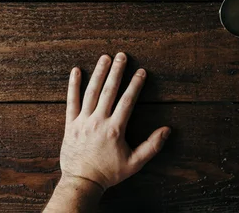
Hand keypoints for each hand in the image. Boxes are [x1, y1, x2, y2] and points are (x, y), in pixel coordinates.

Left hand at [60, 53, 170, 190]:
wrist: (82, 182)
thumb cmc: (109, 173)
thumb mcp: (135, 163)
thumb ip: (152, 146)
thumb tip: (167, 130)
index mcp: (115, 129)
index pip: (127, 101)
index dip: (135, 85)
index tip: (141, 71)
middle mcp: (99, 121)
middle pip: (109, 91)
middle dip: (117, 71)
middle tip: (122, 56)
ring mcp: (83, 121)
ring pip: (91, 92)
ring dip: (99, 73)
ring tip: (105, 58)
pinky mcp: (71, 124)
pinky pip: (71, 101)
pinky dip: (73, 86)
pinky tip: (76, 71)